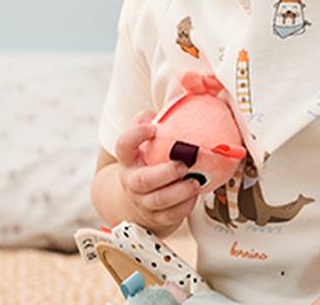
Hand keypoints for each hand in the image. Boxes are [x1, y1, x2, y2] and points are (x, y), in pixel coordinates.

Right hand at [114, 109, 202, 230]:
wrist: (139, 198)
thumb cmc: (149, 160)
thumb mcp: (146, 142)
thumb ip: (152, 121)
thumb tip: (171, 102)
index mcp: (128, 159)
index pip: (123, 145)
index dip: (136, 135)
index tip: (153, 128)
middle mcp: (132, 181)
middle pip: (143, 180)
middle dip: (165, 173)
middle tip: (184, 164)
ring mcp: (142, 201)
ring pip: (158, 201)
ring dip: (180, 191)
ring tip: (196, 181)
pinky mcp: (155, 218)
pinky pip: (170, 216)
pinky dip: (184, 206)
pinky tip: (195, 195)